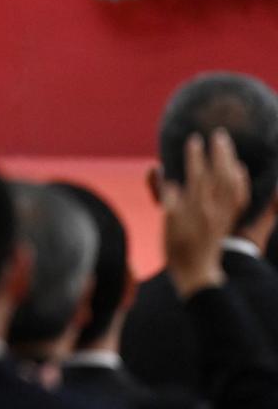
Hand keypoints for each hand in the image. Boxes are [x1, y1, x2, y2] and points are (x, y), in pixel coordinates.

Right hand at [163, 129, 248, 297]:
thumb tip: (172, 183)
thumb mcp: (167, 227)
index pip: (197, 176)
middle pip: (220, 176)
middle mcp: (213, 210)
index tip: (194, 139)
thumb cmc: (177, 251)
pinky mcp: (229, 220)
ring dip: (231, 162)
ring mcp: (223, 214)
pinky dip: (241, 181)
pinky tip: (239, 170)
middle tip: (219, 134)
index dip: (196, 157)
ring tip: (227, 146)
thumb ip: (169, 204)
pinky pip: (240, 197)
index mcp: (195, 209)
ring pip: (233, 183)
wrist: (197, 274)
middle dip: (220, 153)